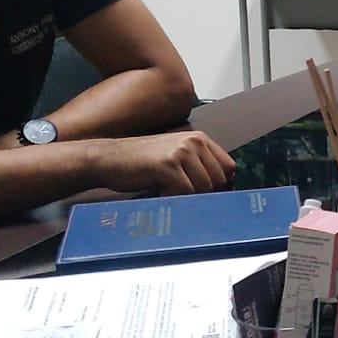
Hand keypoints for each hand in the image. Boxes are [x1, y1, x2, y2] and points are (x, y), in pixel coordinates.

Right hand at [98, 131, 235, 195]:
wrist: (109, 159)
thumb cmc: (141, 162)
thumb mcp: (176, 156)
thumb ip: (198, 166)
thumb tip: (224, 188)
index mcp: (199, 138)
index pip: (229, 167)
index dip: (219, 184)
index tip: (205, 192)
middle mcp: (194, 141)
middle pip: (219, 180)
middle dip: (203, 193)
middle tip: (180, 192)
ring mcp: (181, 152)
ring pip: (204, 188)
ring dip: (187, 197)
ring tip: (168, 189)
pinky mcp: (168, 165)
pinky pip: (185, 192)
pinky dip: (174, 198)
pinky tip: (160, 191)